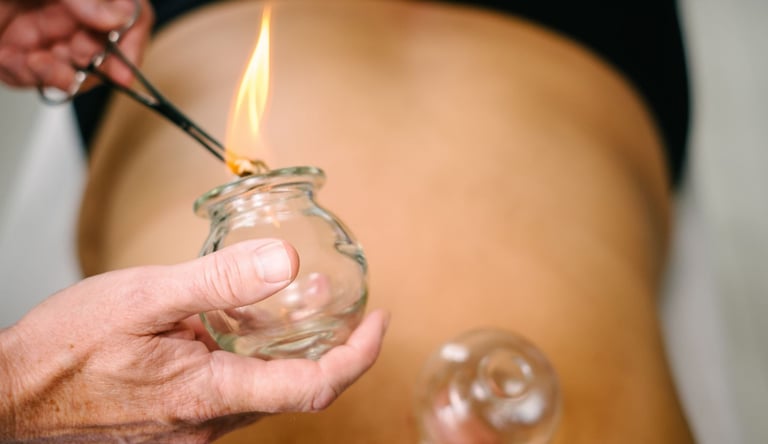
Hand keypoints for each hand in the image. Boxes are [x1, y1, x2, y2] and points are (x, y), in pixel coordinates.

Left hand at [0, 0, 153, 89]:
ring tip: (36, 63)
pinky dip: (25, 75)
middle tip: (72, 57)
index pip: (129, 15)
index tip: (124, 69)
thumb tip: (118, 16)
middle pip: (102, 47)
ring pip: (68, 68)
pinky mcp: (11, 51)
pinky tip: (13, 61)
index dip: (133, 43)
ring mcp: (39, 28)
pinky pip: (31, 76)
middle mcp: (66, 9)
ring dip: (56, 74)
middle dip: (89, 61)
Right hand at [0, 239, 388, 441]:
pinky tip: (234, 320)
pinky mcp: (180, 423)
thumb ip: (217, 280)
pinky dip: (248, 354)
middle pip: (294, 387)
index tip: (379, 321)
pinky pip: (232, 389)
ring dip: (283, 344)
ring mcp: (194, 428)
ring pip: (262, 386)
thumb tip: (282, 263)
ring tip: (289, 296)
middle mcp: (210, 423)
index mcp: (210, 394)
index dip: (358, 355)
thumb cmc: (64, 353)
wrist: (12, 399)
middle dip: (325, 342)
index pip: (313, 387)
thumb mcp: (143, 297)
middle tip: (337, 299)